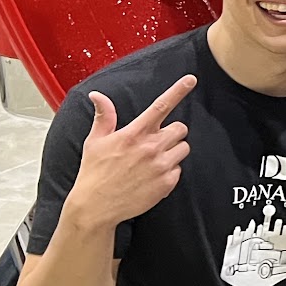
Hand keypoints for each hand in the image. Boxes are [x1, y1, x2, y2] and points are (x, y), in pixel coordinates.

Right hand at [70, 76, 196, 225]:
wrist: (96, 207)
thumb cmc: (94, 173)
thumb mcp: (95, 141)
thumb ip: (104, 116)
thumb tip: (98, 95)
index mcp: (134, 134)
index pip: (160, 106)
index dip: (178, 90)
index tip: (191, 79)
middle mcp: (151, 147)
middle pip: (180, 128)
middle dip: (171, 133)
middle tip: (155, 142)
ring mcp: (161, 166)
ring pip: (183, 148)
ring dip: (173, 151)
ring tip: (152, 160)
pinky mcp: (167, 183)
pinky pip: (179, 170)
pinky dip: (169, 171)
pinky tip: (152, 176)